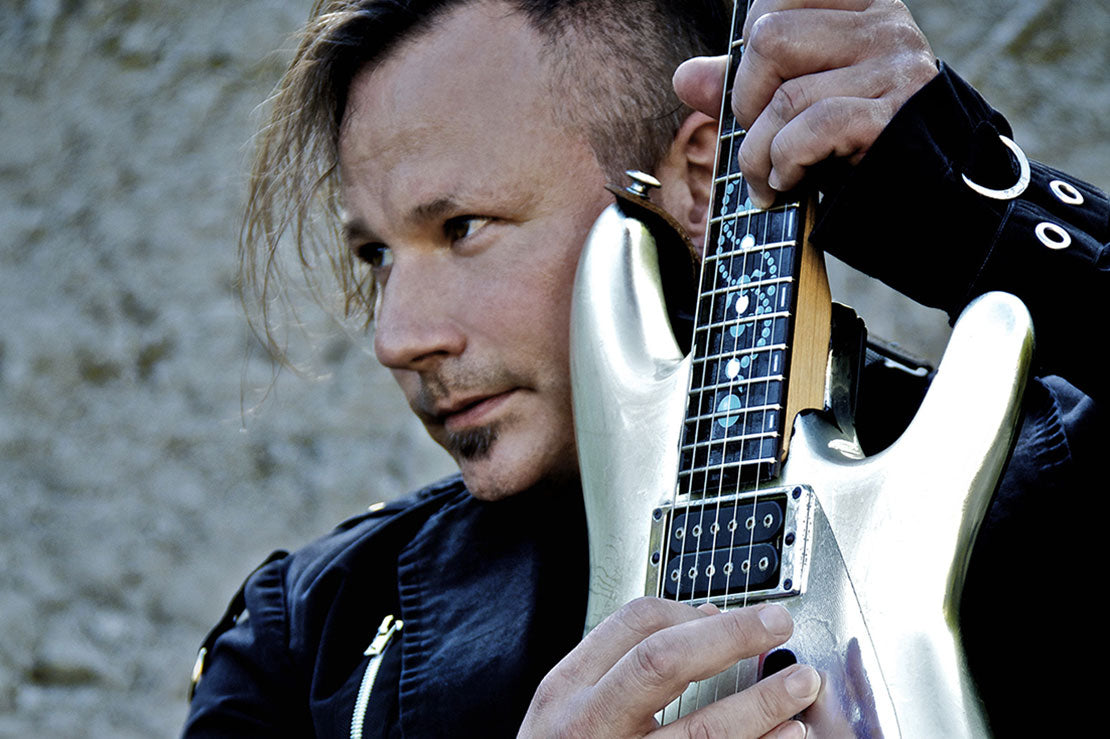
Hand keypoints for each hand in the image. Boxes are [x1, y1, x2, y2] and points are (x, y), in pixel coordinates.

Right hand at [518, 598, 819, 737]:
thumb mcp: (568, 710)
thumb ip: (619, 666)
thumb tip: (703, 621)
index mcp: (567, 692)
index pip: (630, 625)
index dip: (691, 611)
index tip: (732, 613)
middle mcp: (589, 727)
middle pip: (663, 663)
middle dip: (729, 637)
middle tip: (778, 623)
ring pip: (700, 730)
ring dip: (760, 702)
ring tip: (801, 683)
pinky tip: (787, 736)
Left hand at [673, 0, 936, 208]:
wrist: (928, 208)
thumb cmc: (855, 151)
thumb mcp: (798, 108)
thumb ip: (744, 85)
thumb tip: (686, 77)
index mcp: (861, 7)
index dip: (746, 48)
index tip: (757, 91)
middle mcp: (885, 26)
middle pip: (769, 38)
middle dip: (745, 102)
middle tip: (759, 142)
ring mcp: (896, 70)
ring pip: (786, 93)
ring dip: (757, 152)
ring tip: (769, 178)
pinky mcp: (896, 118)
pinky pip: (813, 128)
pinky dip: (785, 164)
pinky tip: (790, 184)